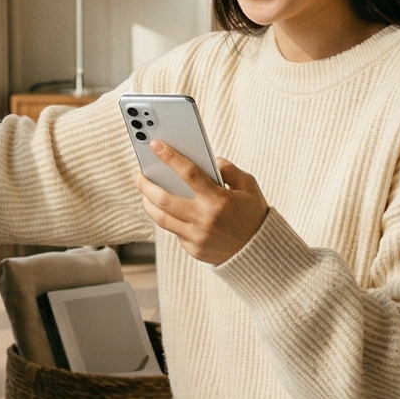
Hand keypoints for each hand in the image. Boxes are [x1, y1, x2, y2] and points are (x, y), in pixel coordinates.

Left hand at [135, 144, 268, 265]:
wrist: (260, 253)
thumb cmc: (253, 215)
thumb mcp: (249, 187)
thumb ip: (229, 170)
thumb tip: (210, 160)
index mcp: (219, 200)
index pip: (189, 173)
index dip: (170, 157)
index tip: (155, 145)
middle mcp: (204, 219)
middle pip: (164, 199)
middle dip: (146, 184)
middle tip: (139, 175)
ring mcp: (196, 237)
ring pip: (162, 218)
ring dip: (148, 203)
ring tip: (145, 192)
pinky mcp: (193, 249)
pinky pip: (175, 231)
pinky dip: (169, 219)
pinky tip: (165, 209)